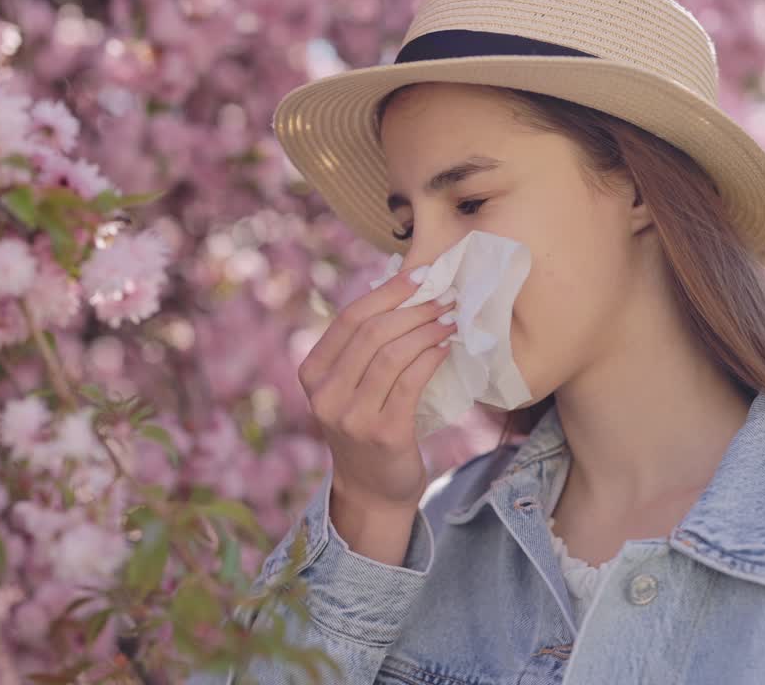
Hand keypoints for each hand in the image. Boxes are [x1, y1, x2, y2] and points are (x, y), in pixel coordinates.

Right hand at [297, 266, 457, 562]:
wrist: (373, 490)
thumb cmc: (368, 426)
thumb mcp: (350, 386)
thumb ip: (363, 348)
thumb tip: (403, 288)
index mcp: (313, 373)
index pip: (350, 319)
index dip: (388, 292)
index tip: (421, 275)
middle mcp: (325, 395)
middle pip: (372, 333)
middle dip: (414, 308)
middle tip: (445, 297)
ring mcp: (351, 416)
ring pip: (392, 354)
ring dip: (427, 330)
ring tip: (451, 319)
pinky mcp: (382, 433)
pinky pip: (410, 382)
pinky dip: (431, 358)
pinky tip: (446, 348)